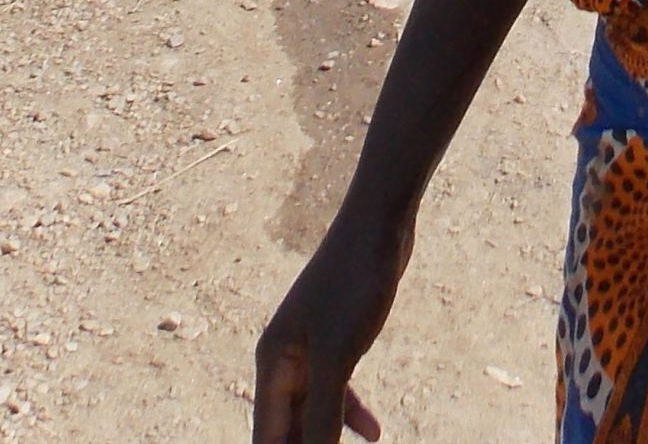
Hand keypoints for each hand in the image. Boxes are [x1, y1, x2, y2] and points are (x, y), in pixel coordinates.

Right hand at [253, 210, 413, 443]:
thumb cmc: (352, 284)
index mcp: (273, 364)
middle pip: (288, 428)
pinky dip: (351, 413)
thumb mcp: (337, 356)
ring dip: (331, 437)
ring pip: (314, 411)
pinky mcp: (338, 339)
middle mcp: (285, 359)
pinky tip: (374, 432)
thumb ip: (322, 414)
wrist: (379, 224)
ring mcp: (312, 349)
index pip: (267, 436)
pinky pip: (337, 390)